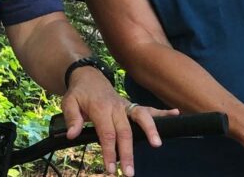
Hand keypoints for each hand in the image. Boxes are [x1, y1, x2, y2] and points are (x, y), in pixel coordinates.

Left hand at [60, 66, 178, 175]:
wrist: (88, 77)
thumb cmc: (79, 93)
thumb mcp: (68, 102)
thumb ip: (71, 118)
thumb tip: (72, 135)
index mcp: (100, 109)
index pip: (107, 133)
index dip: (110, 152)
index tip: (110, 169)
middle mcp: (116, 108)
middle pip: (125, 131)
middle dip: (128, 152)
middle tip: (129, 172)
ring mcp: (126, 106)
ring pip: (141, 117)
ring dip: (150, 130)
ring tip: (157, 144)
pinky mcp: (132, 106)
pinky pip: (148, 109)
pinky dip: (162, 111)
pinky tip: (176, 114)